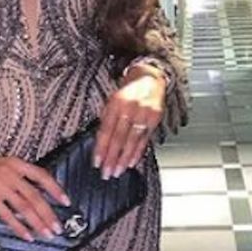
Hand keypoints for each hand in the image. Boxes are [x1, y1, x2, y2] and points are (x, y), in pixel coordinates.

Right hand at [0, 142, 70, 242]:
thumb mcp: (4, 166)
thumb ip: (20, 177)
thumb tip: (39, 196)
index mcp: (16, 163)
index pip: (42, 176)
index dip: (56, 189)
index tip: (66, 202)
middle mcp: (10, 172)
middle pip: (35, 196)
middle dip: (48, 213)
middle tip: (57, 227)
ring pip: (24, 206)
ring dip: (37, 222)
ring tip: (46, 234)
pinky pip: (7, 215)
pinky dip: (19, 227)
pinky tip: (26, 235)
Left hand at [94, 65, 165, 179]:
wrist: (150, 78)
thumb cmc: (128, 91)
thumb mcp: (112, 100)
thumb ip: (107, 119)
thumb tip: (99, 141)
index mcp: (115, 103)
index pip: (106, 130)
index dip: (101, 147)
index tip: (97, 162)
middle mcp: (130, 109)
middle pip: (118, 138)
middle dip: (112, 157)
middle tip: (106, 172)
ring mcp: (144, 114)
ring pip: (132, 141)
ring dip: (124, 159)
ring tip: (117, 171)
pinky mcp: (155, 119)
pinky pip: (144, 140)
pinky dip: (137, 153)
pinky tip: (131, 162)